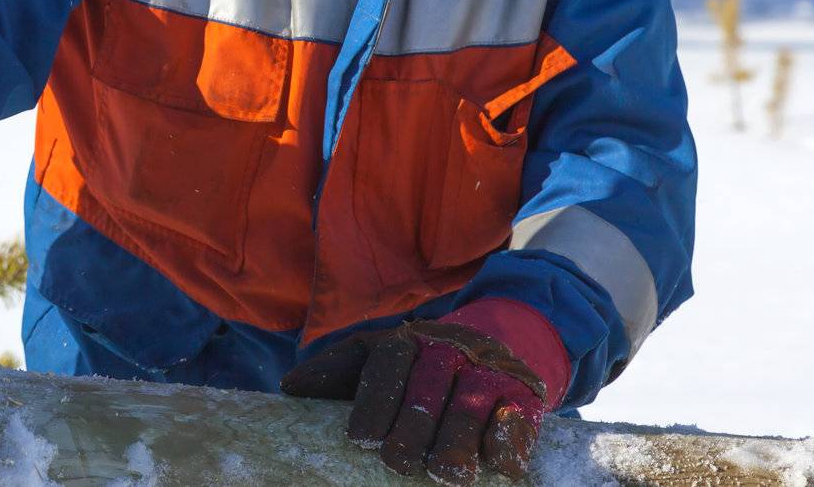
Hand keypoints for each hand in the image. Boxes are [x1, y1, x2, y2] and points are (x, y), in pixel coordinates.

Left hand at [280, 301, 568, 483]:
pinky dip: (507, 439)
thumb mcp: (374, 362)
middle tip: (398, 461)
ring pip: (472, 402)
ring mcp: (490, 372)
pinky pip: (517, 418)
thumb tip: (289, 388)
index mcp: (409, 341)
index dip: (375, 398)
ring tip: (442, 472)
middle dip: (414, 425)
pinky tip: (496, 463)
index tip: (361, 439)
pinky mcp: (525, 399)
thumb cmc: (416, 372)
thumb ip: (336, 374)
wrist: (492, 351)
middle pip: (430, 384)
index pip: (389, 361)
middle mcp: (450, 349)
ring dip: (457, 439)